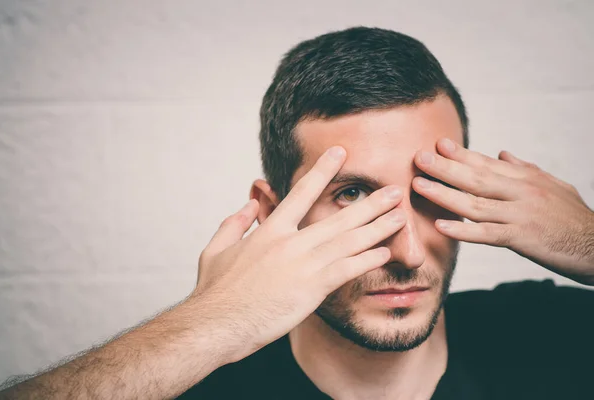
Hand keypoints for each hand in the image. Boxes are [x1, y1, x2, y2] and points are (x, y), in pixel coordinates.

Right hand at [191, 146, 406, 362]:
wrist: (216, 323)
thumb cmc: (214, 291)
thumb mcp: (216, 249)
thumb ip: (234, 223)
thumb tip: (249, 205)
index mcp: (269, 230)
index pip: (301, 193)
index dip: (323, 171)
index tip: (340, 154)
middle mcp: (291, 242)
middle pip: (338, 217)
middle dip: (370, 203)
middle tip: (394, 190)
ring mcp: (303, 264)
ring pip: (349, 241)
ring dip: (378, 227)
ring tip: (400, 216)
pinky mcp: (311, 289)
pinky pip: (347, 270)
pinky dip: (368, 260)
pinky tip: (386, 252)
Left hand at [412, 138, 593, 284]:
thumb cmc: (574, 217)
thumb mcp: (554, 186)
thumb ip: (524, 170)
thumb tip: (501, 154)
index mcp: (527, 179)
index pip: (487, 163)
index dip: (461, 154)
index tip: (438, 144)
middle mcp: (521, 192)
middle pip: (476, 178)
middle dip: (445, 167)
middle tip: (418, 158)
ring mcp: (520, 214)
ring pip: (475, 203)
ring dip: (444, 194)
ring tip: (419, 186)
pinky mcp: (523, 238)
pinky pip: (487, 234)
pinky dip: (463, 230)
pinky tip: (441, 225)